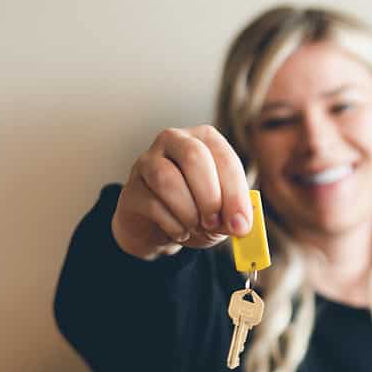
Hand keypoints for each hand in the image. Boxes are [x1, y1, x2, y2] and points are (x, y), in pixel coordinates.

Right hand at [111, 126, 252, 260]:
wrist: (156, 228)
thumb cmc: (194, 211)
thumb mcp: (221, 212)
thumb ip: (232, 214)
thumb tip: (239, 224)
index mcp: (204, 139)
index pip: (224, 157)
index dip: (235, 193)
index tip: (240, 224)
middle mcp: (174, 141)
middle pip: (194, 156)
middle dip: (210, 196)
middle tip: (216, 224)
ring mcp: (147, 162)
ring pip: (167, 178)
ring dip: (188, 212)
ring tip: (197, 228)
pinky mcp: (131, 188)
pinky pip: (151, 203)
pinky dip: (172, 225)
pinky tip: (180, 232)